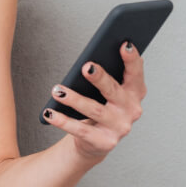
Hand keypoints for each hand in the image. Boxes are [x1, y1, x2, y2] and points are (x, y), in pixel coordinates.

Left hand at [42, 41, 145, 162]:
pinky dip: (63, 121)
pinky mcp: (103, 142)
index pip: (136, 74)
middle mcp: (131, 111)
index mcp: (135, 93)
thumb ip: (111, 72)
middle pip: (113, 91)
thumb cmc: (102, 106)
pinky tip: (50, 112)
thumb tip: (103, 51)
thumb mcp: (109, 89)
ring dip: (74, 99)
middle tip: (86, 67)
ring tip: (57, 90)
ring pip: (94, 110)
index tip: (124, 44)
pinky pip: (80, 130)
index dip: (132, 59)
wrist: (95, 141)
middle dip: (100, 78)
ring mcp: (119, 128)